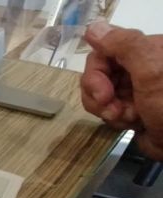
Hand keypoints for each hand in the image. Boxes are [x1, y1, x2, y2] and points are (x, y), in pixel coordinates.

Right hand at [81, 22, 162, 159]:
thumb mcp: (151, 71)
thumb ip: (124, 45)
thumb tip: (93, 27)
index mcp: (148, 49)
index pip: (105, 50)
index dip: (96, 72)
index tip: (102, 94)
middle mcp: (140, 65)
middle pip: (99, 72)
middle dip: (99, 94)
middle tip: (111, 110)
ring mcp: (136, 87)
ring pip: (99, 93)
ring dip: (106, 109)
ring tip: (126, 118)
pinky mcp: (132, 107)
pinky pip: (107, 109)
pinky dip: (114, 118)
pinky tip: (131, 123)